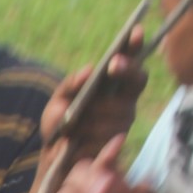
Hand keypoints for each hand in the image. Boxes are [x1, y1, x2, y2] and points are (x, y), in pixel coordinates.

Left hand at [43, 31, 145, 159]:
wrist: (55, 160)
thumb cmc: (59, 126)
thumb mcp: (57, 103)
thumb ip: (70, 85)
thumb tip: (89, 69)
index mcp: (112, 86)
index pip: (131, 62)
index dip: (136, 47)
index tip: (136, 32)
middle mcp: (125, 100)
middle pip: (137, 80)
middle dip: (127, 71)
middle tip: (113, 65)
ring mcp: (125, 120)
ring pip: (120, 109)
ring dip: (95, 115)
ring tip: (74, 127)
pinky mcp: (121, 142)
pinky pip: (112, 133)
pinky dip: (92, 135)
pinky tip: (79, 141)